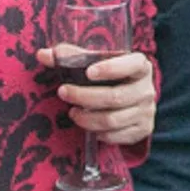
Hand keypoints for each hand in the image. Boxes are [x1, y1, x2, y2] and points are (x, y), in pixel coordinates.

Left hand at [37, 47, 156, 146]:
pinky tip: (88, 126)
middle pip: (114, 97)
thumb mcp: (97, 64)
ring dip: (87, 118)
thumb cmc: (112, 78)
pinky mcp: (143, 129)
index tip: (89, 72)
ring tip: (72, 113)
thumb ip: (72, 57)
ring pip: (112, 120)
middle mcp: (147, 89)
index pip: (131, 65)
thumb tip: (42, 54)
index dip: (111, 68)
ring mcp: (147, 111)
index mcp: (140, 66)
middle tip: (63, 93)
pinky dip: (98, 133)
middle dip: (84, 96)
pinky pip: (116, 136)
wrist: (135, 101)